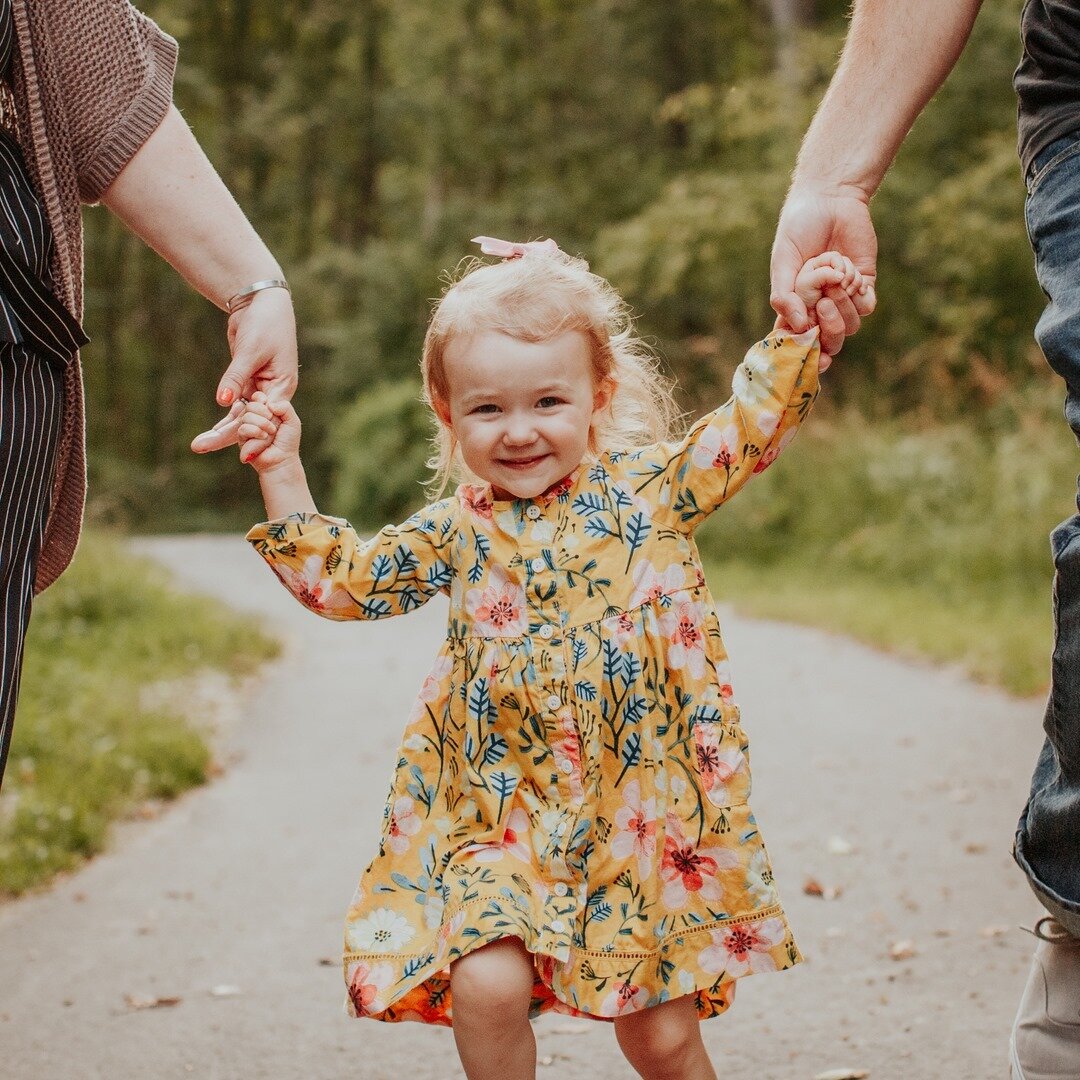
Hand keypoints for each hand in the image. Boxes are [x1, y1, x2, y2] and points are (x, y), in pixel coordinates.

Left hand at [191, 288, 297, 453]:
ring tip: (201, 445)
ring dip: (224, 430)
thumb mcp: (250, 352)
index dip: (254, 436)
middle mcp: (272, 392)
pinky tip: (212, 433)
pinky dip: (226, 416)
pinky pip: (236, 403)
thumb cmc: (264, 324)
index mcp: (282, 387)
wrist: (261, 302)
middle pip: (252, 420)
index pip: (267, 418)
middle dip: (232, 437)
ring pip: (242, 414)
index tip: (242, 454)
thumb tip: (223, 402)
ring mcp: (259, 387)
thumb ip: (235, 378)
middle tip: (207, 449)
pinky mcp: (247, 380)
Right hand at [237, 391, 301, 472]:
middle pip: (251, 405)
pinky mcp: (242, 438)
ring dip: (262, 424)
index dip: (262, 400)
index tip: (270, 409)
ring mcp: (247, 427)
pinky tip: (263, 438)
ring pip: (247, 415)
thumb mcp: (292, 421)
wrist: (282, 460)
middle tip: (273, 426)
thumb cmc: (288, 442)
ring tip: (270, 434)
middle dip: (265, 414)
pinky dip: (256, 432)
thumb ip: (284, 407)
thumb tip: (269, 403)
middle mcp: (255, 417)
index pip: (258, 397)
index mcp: (265, 411)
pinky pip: (244, 428)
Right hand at [770, 186, 877, 355]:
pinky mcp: (864, 287)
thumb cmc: (798, 230)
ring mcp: (843, 300)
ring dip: (843, 302)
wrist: (829, 201)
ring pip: (849, 326)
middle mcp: (819, 308)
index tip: (816, 363)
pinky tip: (848, 269)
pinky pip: (866, 307)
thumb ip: (784, 296)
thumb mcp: (782, 263)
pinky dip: (858, 291)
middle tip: (825, 304)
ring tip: (834, 273)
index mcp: (795, 308)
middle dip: (829, 330)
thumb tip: (800, 327)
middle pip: (829, 342)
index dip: (805, 358)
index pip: (798, 343)